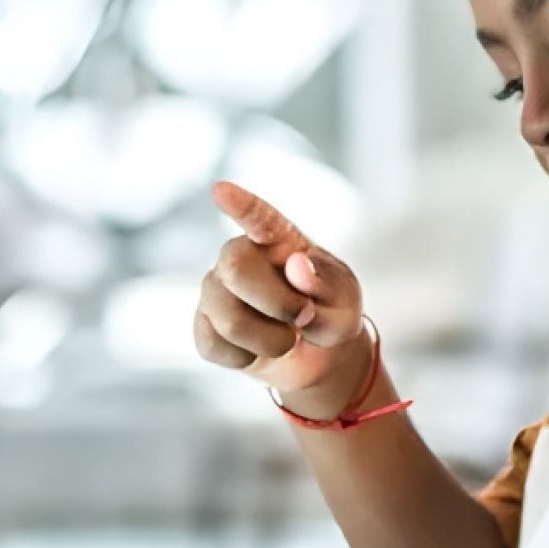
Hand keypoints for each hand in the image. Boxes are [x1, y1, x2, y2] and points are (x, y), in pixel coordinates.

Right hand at [194, 182, 374, 415]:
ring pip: (228, 318)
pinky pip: (214, 345)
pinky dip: (247, 357)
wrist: (316, 354)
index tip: (221, 190)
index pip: (258, 217)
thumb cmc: (330, 311)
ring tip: (287, 338)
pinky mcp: (204, 325)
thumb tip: (297, 266)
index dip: (241, 205)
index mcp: (278, 240)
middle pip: (235, 266)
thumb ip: (327, 283)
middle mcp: (240, 257)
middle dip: (276, 302)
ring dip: (270, 340)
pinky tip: (257, 350)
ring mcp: (217, 289)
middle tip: (304, 316)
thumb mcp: (345, 299)